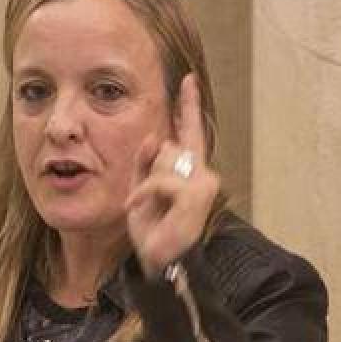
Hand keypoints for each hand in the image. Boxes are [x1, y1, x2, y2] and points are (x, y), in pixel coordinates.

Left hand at [125, 73, 220, 275]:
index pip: (189, 132)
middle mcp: (202, 174)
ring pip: (165, 161)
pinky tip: (137, 208)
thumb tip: (152, 138)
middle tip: (148, 197)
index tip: (187, 79)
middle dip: (150, 169)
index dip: (188, 105)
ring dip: (145, 185)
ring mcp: (203, 184)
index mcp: (187, 172)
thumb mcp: (139, 192)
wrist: (159, 261)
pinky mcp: (197, 194)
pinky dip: (144, 193)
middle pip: (171, 146)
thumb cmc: (151, 230)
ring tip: (142, 207)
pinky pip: (160, 179)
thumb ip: (144, 164)